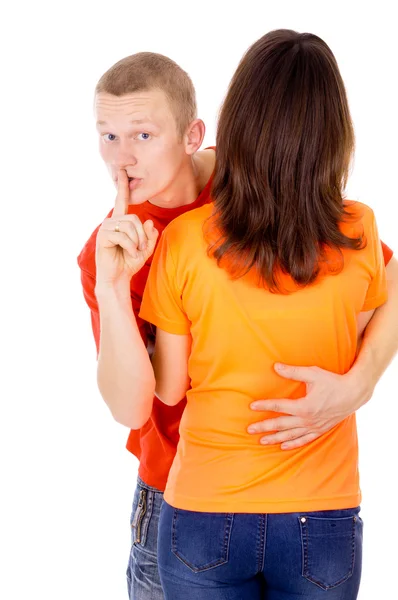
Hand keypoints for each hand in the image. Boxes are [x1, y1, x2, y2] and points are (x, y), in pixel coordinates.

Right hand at [95, 169, 158, 285]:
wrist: (118, 278)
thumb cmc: (129, 262)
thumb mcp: (146, 248)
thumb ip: (151, 235)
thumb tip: (149, 222)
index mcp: (121, 221)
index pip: (122, 201)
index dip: (122, 186)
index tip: (122, 171)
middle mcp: (112, 222)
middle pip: (134, 218)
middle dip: (142, 235)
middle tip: (141, 248)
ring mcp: (106, 228)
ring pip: (130, 226)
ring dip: (137, 242)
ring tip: (134, 252)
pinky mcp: (103, 237)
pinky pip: (123, 236)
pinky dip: (130, 247)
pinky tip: (128, 254)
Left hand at [247, 363, 369, 449]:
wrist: (353, 393)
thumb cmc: (333, 382)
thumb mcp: (313, 373)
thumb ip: (293, 371)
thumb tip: (275, 366)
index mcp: (304, 406)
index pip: (279, 406)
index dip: (265, 405)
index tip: (251, 406)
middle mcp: (307, 420)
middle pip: (281, 425)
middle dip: (264, 427)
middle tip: (250, 429)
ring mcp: (314, 427)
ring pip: (290, 435)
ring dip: (275, 439)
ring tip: (261, 441)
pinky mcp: (320, 430)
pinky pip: (304, 440)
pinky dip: (293, 444)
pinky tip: (283, 447)